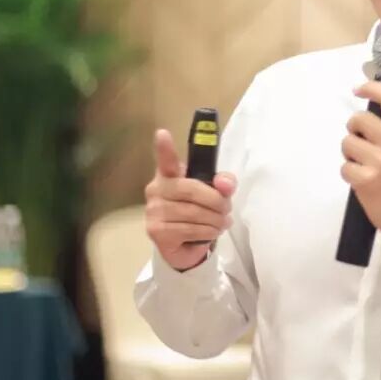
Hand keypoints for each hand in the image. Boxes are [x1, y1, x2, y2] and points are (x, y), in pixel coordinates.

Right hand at [145, 129, 237, 270]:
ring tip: (221, 223)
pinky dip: (208, 232)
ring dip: (215, 220)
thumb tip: (225, 184)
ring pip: (194, 212)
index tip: (162, 134)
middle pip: (192, 190)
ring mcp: (153, 211)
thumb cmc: (198, 211)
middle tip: (227, 209)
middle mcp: (156, 189)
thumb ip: (223, 184)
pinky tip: (211, 232)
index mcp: (169, 174)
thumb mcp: (214, 194)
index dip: (164, 147)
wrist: (183, 245)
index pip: (166, 159)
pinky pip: (190, 229)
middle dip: (216, 201)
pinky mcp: (157, 231)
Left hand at [341, 81, 380, 232]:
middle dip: (354, 129)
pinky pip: (344, 167)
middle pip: (359, 120)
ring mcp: (380, 162)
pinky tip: (362, 181)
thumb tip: (374, 114)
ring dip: (350, 153)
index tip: (358, 89)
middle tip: (360, 141)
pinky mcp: (365, 181)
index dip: (371, 88)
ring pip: (347, 143)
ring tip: (364, 164)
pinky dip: (350, 173)